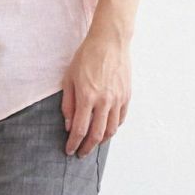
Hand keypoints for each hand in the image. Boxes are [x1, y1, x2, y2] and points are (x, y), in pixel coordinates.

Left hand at [60, 34, 129, 155]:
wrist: (110, 41)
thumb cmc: (87, 56)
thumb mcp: (69, 78)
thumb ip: (68, 104)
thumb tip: (68, 125)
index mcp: (87, 97)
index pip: (80, 129)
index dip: (74, 144)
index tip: (70, 150)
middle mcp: (104, 101)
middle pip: (97, 135)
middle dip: (87, 148)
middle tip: (81, 153)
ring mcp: (118, 99)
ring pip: (112, 130)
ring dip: (101, 141)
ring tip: (93, 143)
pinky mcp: (127, 95)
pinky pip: (121, 119)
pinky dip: (114, 128)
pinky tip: (106, 129)